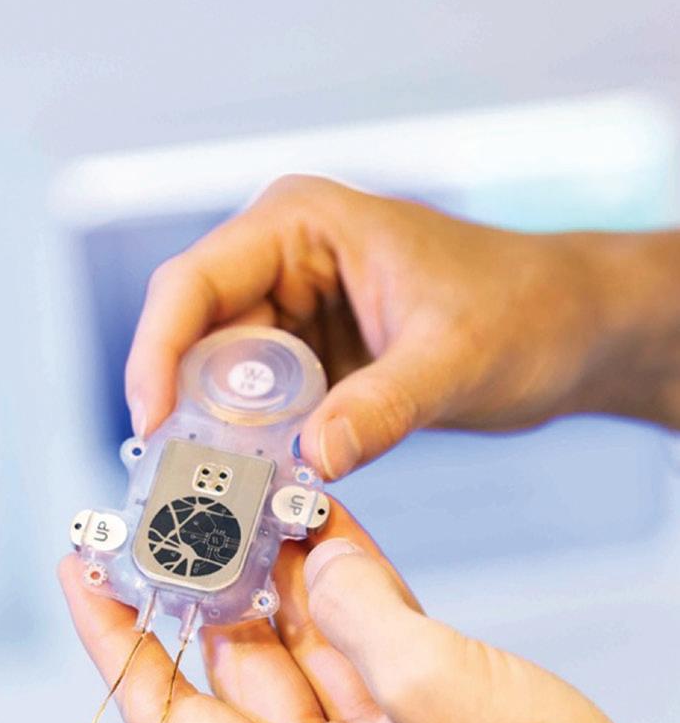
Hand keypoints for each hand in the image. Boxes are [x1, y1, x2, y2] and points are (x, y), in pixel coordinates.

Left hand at [59, 508, 679, 722]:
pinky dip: (346, 588)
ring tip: (248, 493)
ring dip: (280, 574)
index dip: (114, 642)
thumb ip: (356, 609)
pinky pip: (362, 645)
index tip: (80, 570)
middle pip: (231, 669)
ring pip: (301, 647)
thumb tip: (307, 554)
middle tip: (176, 505)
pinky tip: (325, 522)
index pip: (163, 714)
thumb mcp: (435, 685)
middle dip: (205, 586)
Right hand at [125, 178, 679, 476]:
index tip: (150, 425)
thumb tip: (312, 460)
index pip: (191, 283)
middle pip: (186, 337)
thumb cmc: (528, 311)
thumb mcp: (455, 361)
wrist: (573, 330)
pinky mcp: (301, 365)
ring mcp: (285, 314)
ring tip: (210, 498)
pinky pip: (247, 411)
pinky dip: (244, 452)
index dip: (156, 354)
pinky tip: (250, 493)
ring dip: (208, 439)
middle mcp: (278, 262)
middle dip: (176, 409)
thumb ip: (383, 409)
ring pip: (209, 381)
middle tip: (175, 482)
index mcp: (300, 224)